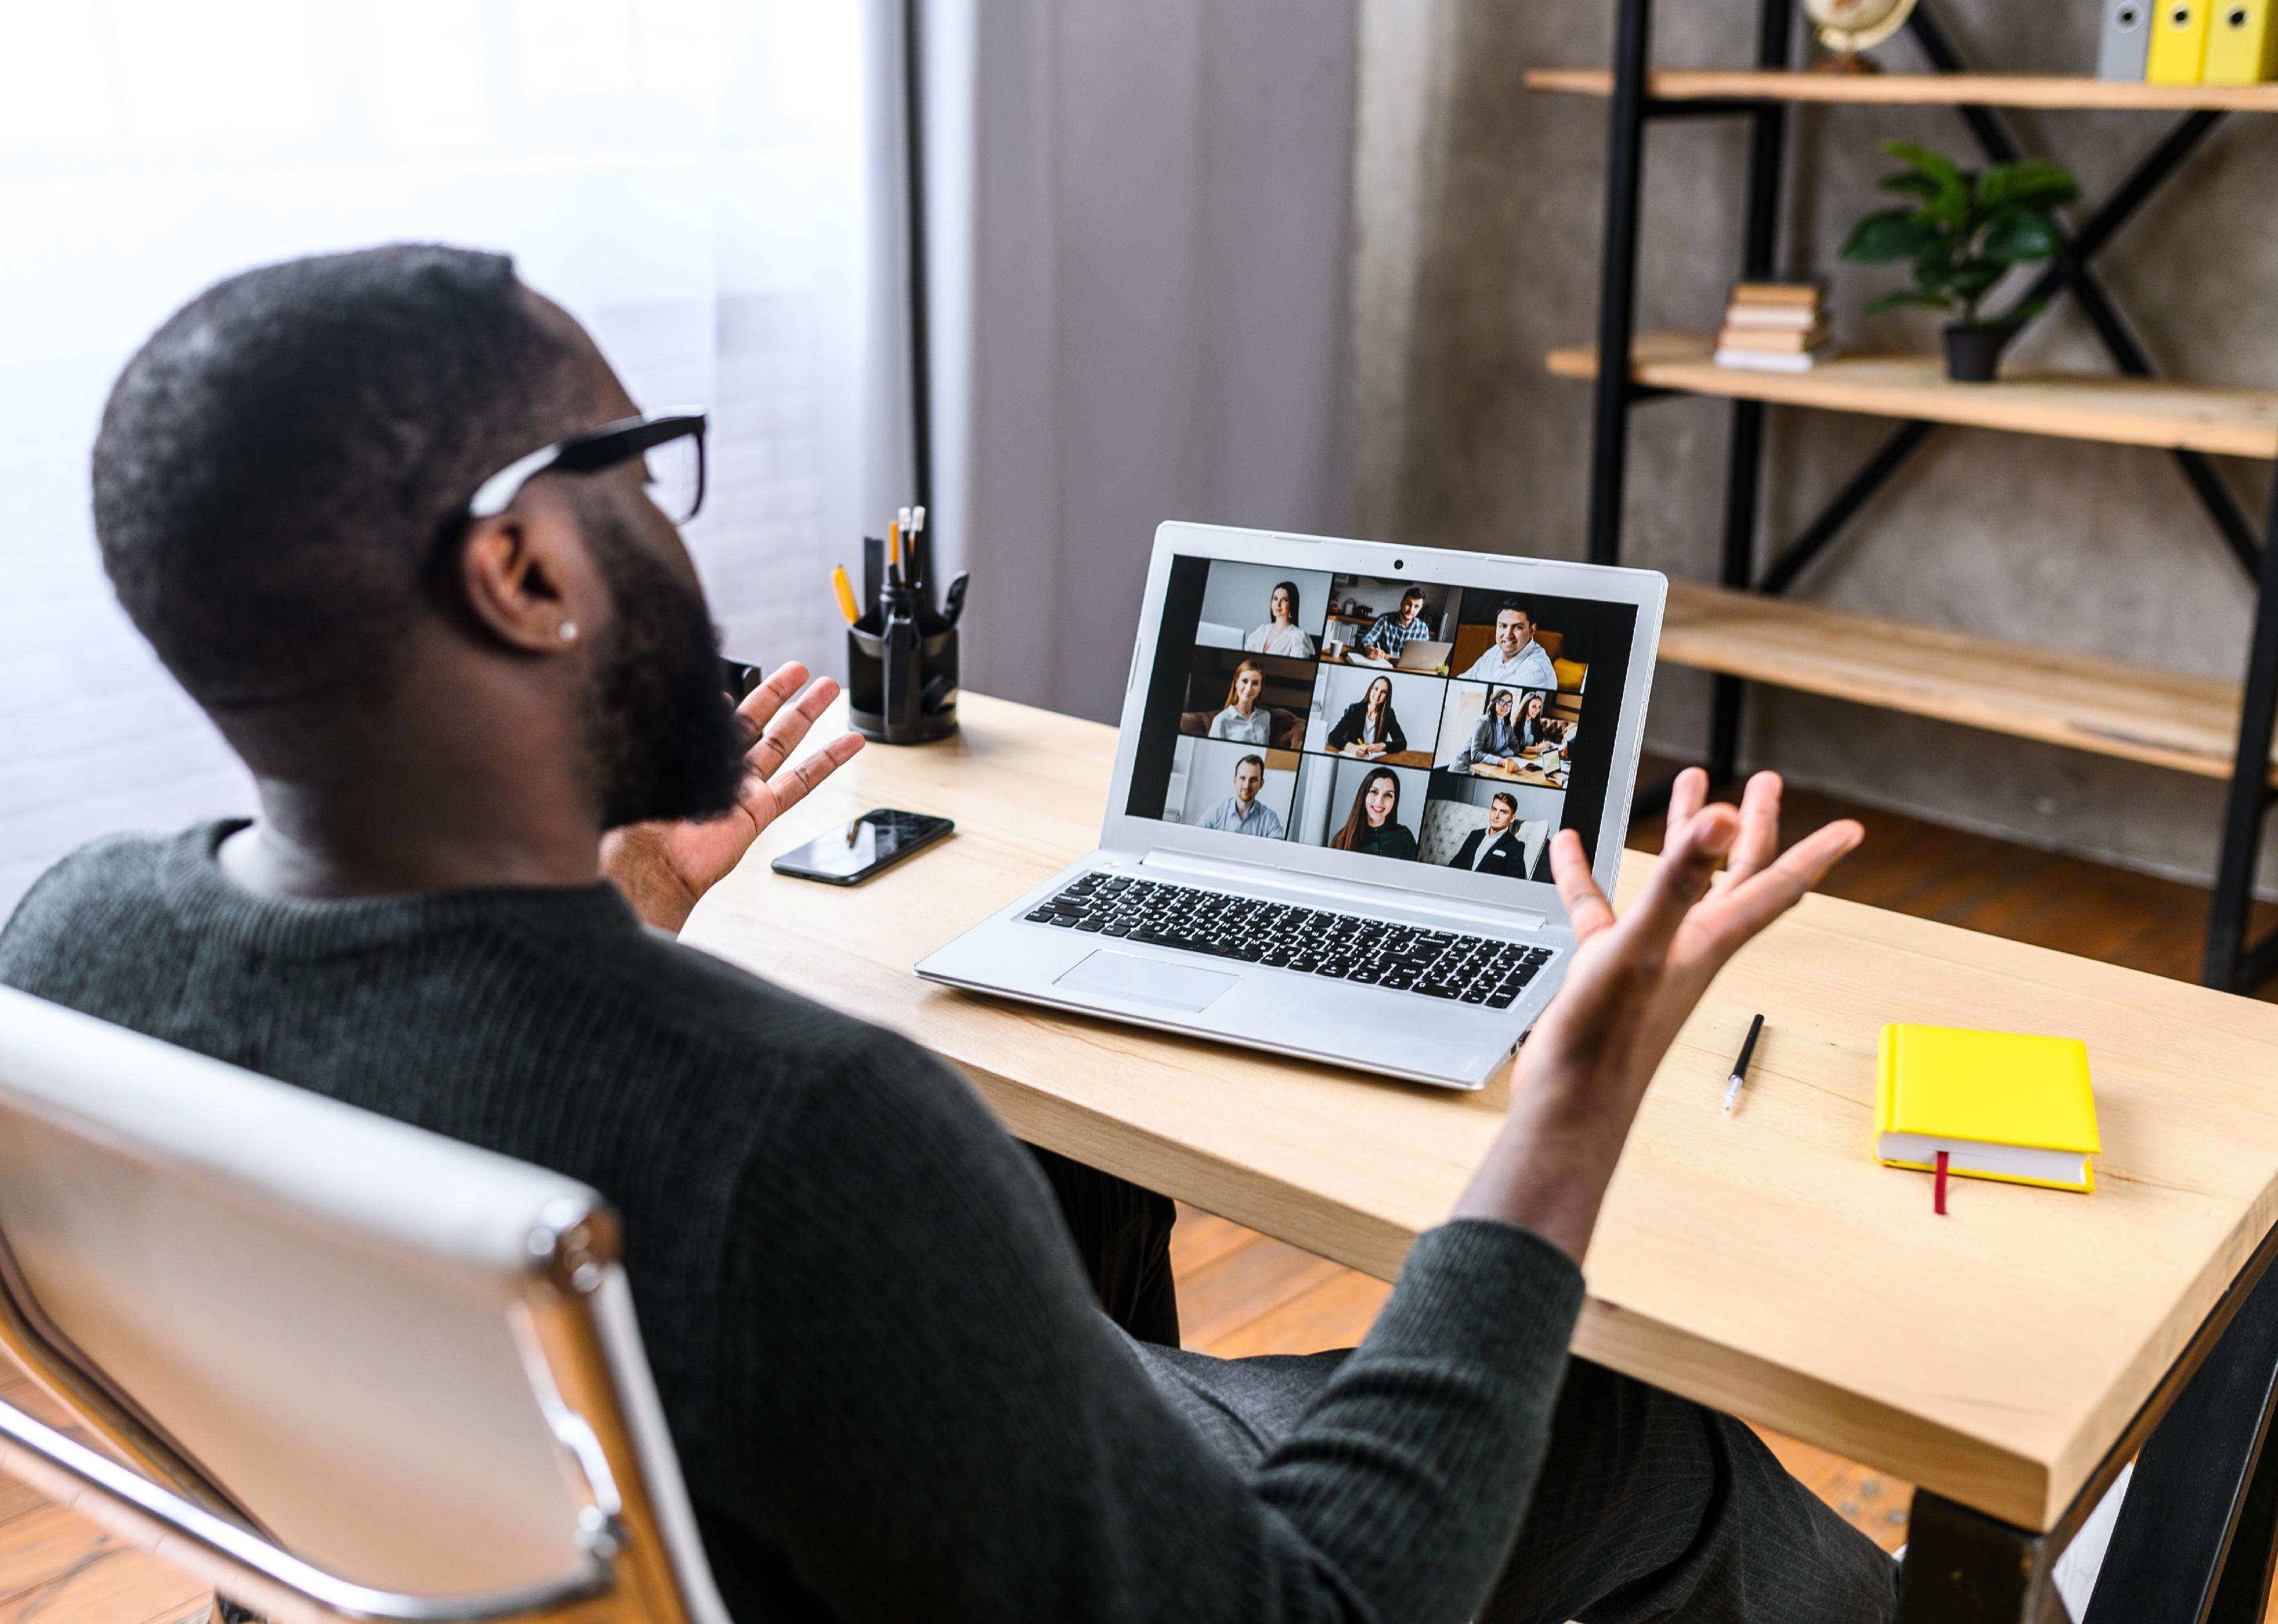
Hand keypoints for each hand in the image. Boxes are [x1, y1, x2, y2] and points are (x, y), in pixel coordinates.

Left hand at [602, 662, 863, 931]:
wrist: (653, 860)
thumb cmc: (643, 813)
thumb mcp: (658, 752)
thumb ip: (686, 723)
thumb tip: (715, 701)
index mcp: (693, 753)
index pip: (718, 718)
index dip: (729, 698)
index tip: (738, 683)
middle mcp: (721, 769)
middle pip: (757, 720)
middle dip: (779, 692)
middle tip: (799, 670)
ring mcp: (744, 788)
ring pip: (783, 742)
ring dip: (807, 714)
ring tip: (828, 689)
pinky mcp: (761, 809)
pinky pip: (802, 781)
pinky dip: (828, 760)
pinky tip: (848, 743)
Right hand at [1452, 769, 1860, 1261]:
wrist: (1570, 1102)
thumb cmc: (1610, 1039)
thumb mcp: (1644, 947)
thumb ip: (1678, 883)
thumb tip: (1720, 822)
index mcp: (1710, 940)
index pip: (1776, 886)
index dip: (1815, 854)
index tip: (1852, 830)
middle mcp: (1690, 944)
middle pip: (1737, 875)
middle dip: (1752, 826)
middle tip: (1763, 783)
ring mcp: (1651, 955)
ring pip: (1678, 883)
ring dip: (1685, 837)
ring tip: (1686, 790)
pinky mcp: (1609, 966)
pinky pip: (1603, 907)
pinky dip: (1589, 875)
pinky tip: (1571, 849)